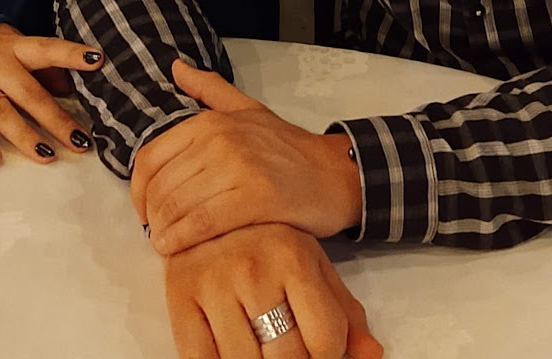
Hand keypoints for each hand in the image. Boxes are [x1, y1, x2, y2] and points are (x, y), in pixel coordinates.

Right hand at [0, 22, 101, 165]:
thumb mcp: (12, 44)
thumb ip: (40, 65)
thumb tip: (70, 89)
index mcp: (14, 47)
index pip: (47, 48)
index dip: (71, 54)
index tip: (98, 60)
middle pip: (29, 93)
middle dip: (56, 119)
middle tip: (81, 141)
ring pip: (2, 113)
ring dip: (25, 137)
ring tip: (48, 156)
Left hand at [132, 60, 362, 255]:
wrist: (334, 173)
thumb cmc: (287, 147)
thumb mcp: (248, 108)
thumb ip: (209, 89)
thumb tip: (175, 67)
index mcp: (212, 121)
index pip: (151, 158)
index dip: (138, 190)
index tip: (143, 210)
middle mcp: (221, 140)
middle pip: (162, 186)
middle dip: (152, 216)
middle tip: (157, 232)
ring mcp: (239, 168)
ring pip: (178, 207)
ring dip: (163, 233)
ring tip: (166, 245)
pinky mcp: (255, 198)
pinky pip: (202, 224)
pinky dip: (182, 241)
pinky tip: (177, 250)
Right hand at [164, 223, 381, 358]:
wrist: (208, 207)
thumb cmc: (268, 244)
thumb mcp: (312, 266)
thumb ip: (343, 311)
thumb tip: (372, 356)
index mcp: (294, 257)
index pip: (326, 340)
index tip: (320, 353)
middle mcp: (254, 268)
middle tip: (288, 353)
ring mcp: (213, 284)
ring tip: (262, 350)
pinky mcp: (179, 298)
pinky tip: (232, 354)